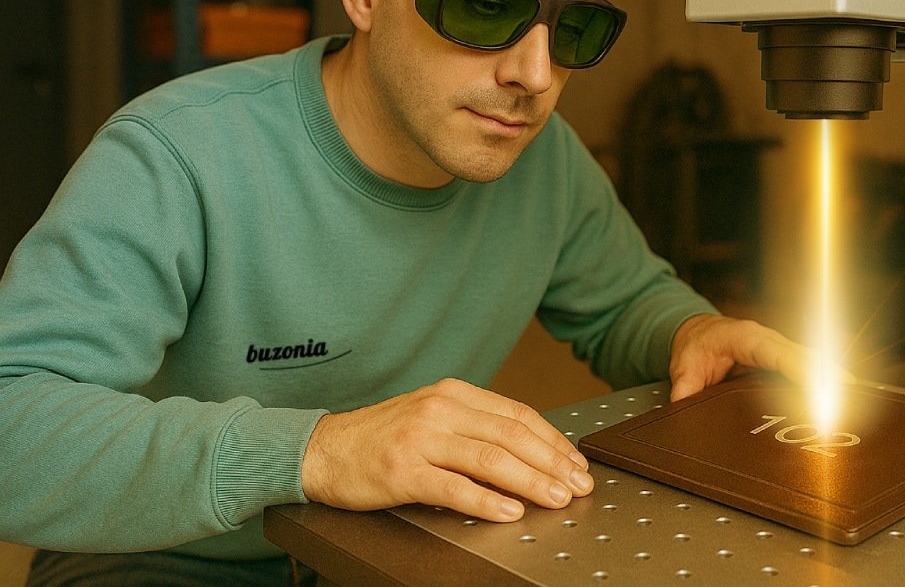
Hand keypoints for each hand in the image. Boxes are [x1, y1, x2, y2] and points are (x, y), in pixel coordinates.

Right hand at [300, 378, 593, 521]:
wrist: (325, 449)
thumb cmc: (383, 437)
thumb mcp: (433, 416)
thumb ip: (475, 425)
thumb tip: (531, 449)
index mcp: (453, 393)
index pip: (518, 414)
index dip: (553, 440)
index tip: (576, 463)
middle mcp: (440, 409)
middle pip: (511, 436)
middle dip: (552, 463)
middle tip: (578, 485)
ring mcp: (421, 439)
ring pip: (490, 459)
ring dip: (531, 482)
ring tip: (556, 499)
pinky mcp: (403, 471)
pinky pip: (454, 487)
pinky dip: (487, 500)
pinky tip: (510, 511)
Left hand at [668, 314, 848, 400]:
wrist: (697, 332)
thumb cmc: (694, 345)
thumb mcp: (683, 366)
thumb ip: (684, 388)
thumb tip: (681, 408)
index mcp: (745, 337)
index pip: (777, 353)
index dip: (799, 367)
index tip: (819, 381)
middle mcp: (766, 339)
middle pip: (801, 354)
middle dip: (825, 371)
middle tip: (850, 389)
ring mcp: (776, 347)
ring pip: (808, 359)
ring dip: (829, 374)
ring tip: (854, 393)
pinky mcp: (781, 357)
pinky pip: (804, 365)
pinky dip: (822, 377)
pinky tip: (839, 393)